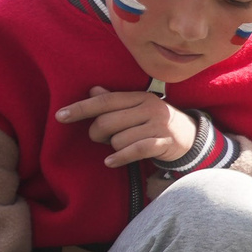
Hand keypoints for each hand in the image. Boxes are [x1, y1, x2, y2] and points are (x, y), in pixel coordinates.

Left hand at [58, 87, 194, 168]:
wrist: (191, 137)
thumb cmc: (156, 122)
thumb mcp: (138, 107)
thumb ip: (115, 101)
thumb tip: (92, 90)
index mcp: (139, 96)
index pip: (105, 100)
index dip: (81, 108)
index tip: (60, 116)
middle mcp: (149, 107)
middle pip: (107, 122)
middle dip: (97, 134)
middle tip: (100, 138)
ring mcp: (158, 125)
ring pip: (118, 139)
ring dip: (113, 148)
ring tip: (120, 147)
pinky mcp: (163, 143)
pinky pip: (134, 150)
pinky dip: (119, 158)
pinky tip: (111, 162)